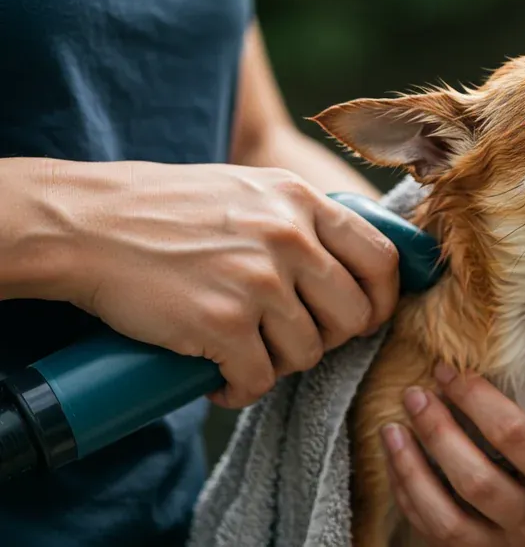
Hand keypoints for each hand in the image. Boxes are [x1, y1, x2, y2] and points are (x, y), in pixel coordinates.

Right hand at [50, 160, 399, 407]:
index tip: (363, 318)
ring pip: (308, 353)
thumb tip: (350, 263)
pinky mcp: (222, 324)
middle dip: (331, 340)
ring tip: (250, 355)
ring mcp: (257, 282)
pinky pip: (259, 379)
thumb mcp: (250, 191)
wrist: (86, 224)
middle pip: (353, 315)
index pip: (380, 259)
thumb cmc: (165, 209)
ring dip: (281, 365)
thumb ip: (300, 219)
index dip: (381, 299)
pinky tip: (223, 381)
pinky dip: (242, 390)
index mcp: (301, 201)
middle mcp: (289, 238)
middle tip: (296, 341)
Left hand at [380, 354, 524, 546]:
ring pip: (448, 516)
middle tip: (415, 394)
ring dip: (413, 469)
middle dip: (438, 432)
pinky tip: (397, 462)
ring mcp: (507, 544)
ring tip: (391, 428)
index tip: (449, 372)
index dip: (476, 400)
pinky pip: (434, 531)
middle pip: (477, 478)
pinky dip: (410, 496)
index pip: (514, 435)